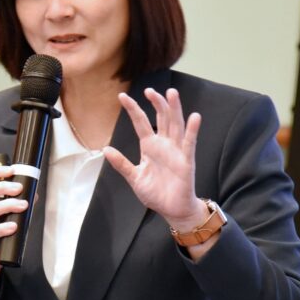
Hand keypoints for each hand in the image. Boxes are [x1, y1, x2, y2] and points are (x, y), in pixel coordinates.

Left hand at [103, 88, 207, 230]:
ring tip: (172, 93)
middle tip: (149, 90)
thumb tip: (105, 149)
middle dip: (156, 103)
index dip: (133, 109)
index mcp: (150, 147)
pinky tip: (194, 117)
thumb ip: (121, 163)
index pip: (141, 123)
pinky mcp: (187, 161)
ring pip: (176, 125)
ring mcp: (176, 151)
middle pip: (162, 118)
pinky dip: (192, 130)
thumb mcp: (134, 177)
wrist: (172, 210)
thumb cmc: (156, 194)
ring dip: (174, 109)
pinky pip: (189, 143)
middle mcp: (164, 145)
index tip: (122, 96)